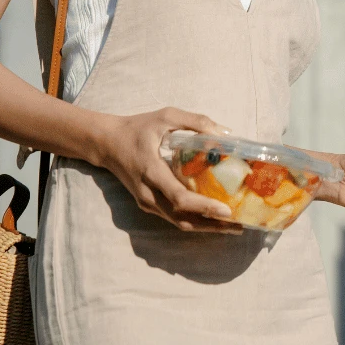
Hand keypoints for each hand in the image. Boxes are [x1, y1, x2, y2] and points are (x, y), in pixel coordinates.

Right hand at [99, 107, 243, 233]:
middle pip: (182, 219)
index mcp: (151, 171)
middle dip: (212, 225)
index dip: (204, 206)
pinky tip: (212, 218)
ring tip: (231, 226)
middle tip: (239, 225)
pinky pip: (173, 218)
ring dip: (205, 227)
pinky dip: (194, 220)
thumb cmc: (136, 128)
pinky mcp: (147, 205)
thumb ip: (194, 122)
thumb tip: (224, 133)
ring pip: (179, 222)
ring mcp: (146, 202)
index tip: (227, 210)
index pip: (179, 197)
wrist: (106, 143)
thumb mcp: (164, 116)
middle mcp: (148, 193)